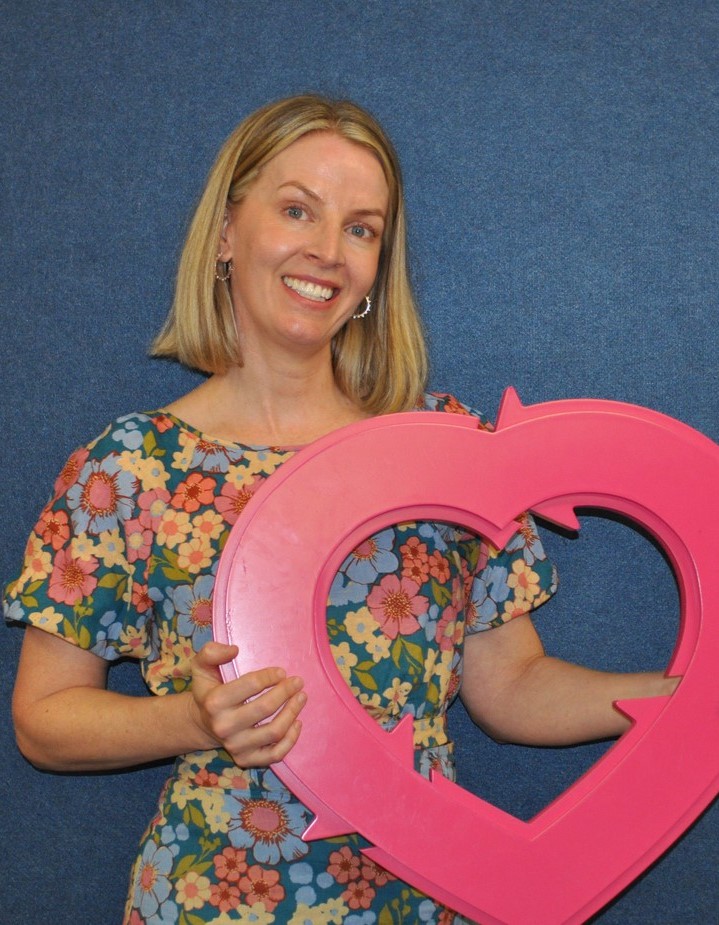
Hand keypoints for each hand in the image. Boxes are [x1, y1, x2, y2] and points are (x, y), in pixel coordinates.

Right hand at [189, 641, 305, 766]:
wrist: (203, 722)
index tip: (282, 672)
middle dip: (286, 692)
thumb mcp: (202, 667)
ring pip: (274, 732)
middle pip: (265, 708)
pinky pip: (275, 755)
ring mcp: (235, 746)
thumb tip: (234, 650)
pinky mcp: (246, 760)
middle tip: (298, 682)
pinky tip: (298, 722)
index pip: (250, 685)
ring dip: (293, 712)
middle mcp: (224, 727)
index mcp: (214, 702)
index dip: (270, 676)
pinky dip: (291, 740)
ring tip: (301, 697)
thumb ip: (211, 652)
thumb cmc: (209, 689)